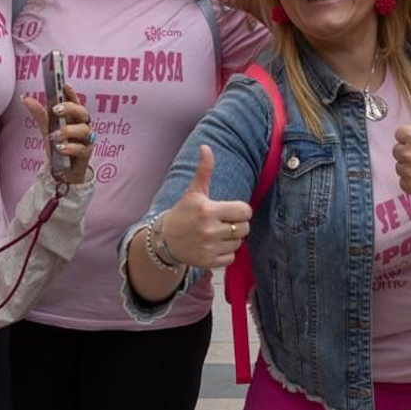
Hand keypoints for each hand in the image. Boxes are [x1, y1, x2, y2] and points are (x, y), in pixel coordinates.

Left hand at [21, 83, 93, 185]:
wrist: (63, 170)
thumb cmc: (58, 144)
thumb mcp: (46, 128)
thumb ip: (39, 114)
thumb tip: (25, 98)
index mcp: (74, 116)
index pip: (75, 101)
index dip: (71, 93)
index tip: (64, 85)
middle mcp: (83, 125)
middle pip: (82, 112)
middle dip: (70, 108)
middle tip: (56, 109)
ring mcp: (86, 139)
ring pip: (83, 130)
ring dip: (67, 131)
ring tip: (54, 136)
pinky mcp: (86, 153)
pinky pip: (80, 148)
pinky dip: (69, 147)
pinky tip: (60, 148)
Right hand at [157, 145, 251, 267]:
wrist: (165, 240)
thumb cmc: (184, 213)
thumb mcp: (194, 192)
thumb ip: (204, 171)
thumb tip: (206, 147)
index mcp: (208, 210)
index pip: (245, 211)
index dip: (240, 210)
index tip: (230, 210)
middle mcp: (210, 230)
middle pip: (245, 228)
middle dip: (237, 224)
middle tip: (223, 223)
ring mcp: (209, 248)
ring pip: (239, 243)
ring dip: (231, 239)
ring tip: (217, 234)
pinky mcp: (208, 262)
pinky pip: (231, 257)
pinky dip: (226, 253)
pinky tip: (213, 246)